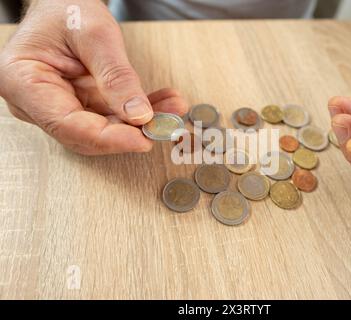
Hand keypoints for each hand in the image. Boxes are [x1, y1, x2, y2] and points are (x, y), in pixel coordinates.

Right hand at [0, 0, 186, 154]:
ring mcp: (58, 105)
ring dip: (142, 122)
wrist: (63, 3)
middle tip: (166, 125)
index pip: (67, 125)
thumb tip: (139, 115)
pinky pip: (112, 117)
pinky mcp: (79, 105)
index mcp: (24, 81)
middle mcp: (36, 101)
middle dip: (131, 132)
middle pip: (86, 134)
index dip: (108, 138)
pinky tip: (163, 103)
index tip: (142, 139)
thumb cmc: (65, 8)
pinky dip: (139, 112)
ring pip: (104, 128)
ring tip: (173, 107)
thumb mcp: (95, 34)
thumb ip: (116, 76)